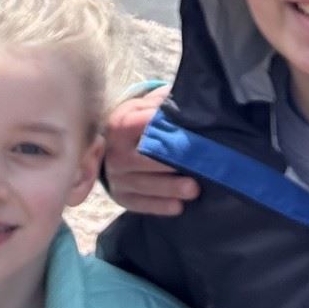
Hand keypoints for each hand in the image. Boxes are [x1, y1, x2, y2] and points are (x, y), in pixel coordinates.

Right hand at [104, 87, 196, 216]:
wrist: (111, 147)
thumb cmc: (138, 123)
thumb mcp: (144, 107)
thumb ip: (162, 102)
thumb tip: (187, 100)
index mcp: (120, 126)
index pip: (142, 126)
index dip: (165, 130)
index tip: (189, 134)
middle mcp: (115, 153)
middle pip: (143, 159)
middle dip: (169, 164)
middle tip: (197, 166)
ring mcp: (116, 177)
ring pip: (144, 185)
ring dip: (170, 188)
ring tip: (193, 190)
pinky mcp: (121, 197)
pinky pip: (140, 204)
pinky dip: (159, 206)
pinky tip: (178, 207)